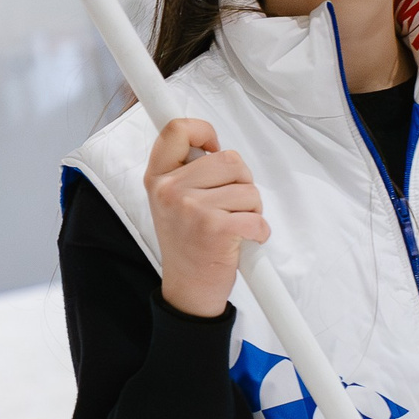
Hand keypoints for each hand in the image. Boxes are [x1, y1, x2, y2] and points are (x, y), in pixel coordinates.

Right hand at [145, 120, 268, 317]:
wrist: (188, 289)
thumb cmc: (187, 243)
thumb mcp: (171, 200)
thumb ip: (186, 170)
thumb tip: (211, 144)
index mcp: (158, 178)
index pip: (177, 129)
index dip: (203, 130)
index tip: (212, 147)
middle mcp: (170, 190)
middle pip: (228, 158)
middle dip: (241, 181)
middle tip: (231, 204)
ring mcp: (191, 208)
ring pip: (247, 188)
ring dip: (252, 208)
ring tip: (234, 225)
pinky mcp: (215, 228)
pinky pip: (256, 216)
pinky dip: (259, 230)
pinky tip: (245, 240)